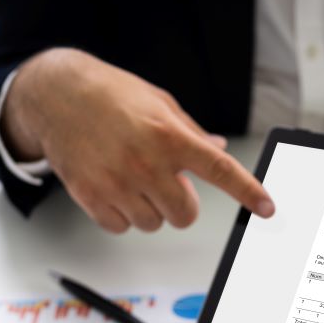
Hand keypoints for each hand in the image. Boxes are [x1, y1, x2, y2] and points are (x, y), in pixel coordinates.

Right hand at [1, 48, 273, 232]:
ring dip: (149, 209)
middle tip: (165, 184)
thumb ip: (191, 133)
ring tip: (132, 179)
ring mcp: (117, 183)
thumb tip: (220, 152)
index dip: (247, 191)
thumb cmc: (110, 96)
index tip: (266, 207)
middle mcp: (145, 162)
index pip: (219, 171)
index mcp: (169, 136)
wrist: (57, 95)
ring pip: (153, 223)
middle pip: (184, 215)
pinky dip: (122, 215)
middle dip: (180, 205)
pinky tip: (113, 188)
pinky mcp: (91, 197)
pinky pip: (122, 228)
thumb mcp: (159, 103)